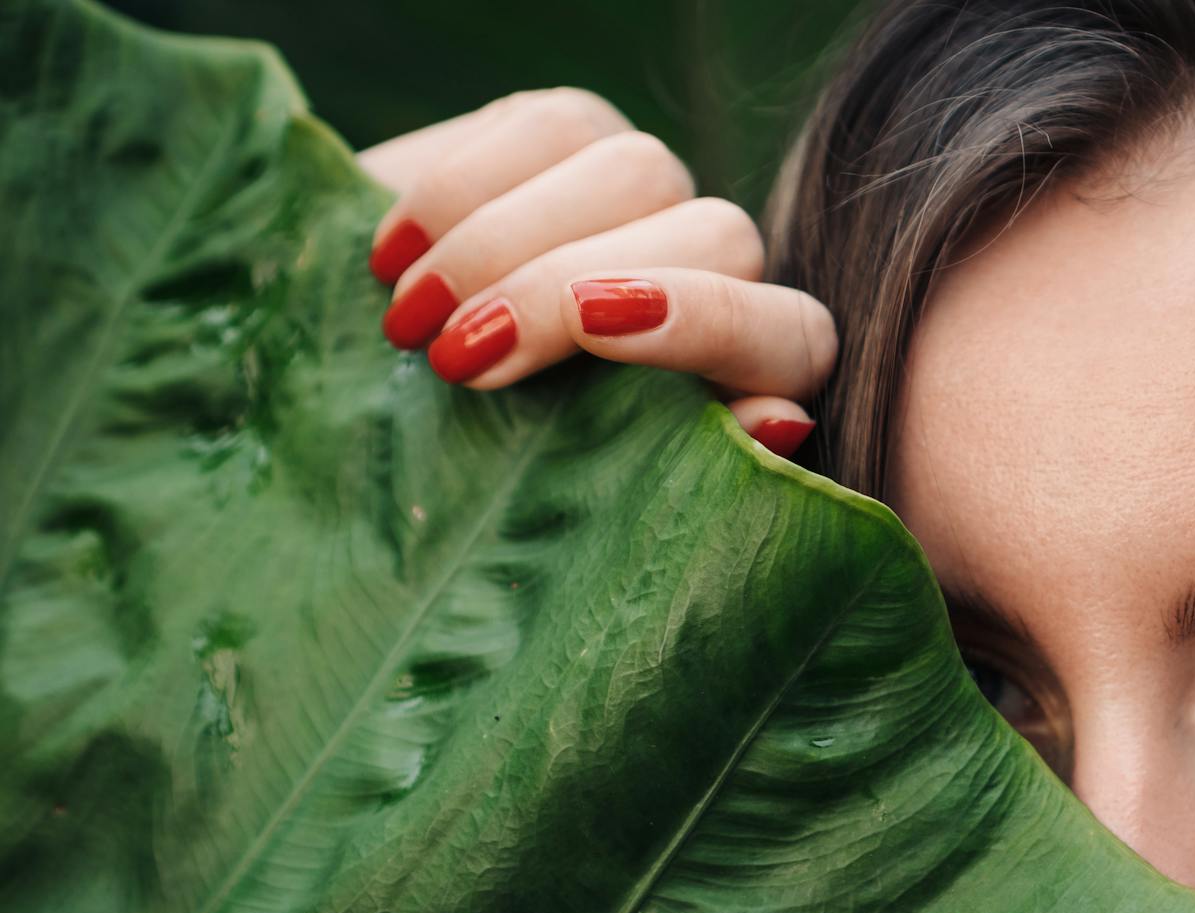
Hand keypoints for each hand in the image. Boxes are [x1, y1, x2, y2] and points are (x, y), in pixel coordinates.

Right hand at [359, 88, 834, 459]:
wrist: (399, 394)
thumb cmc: (516, 474)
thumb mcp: (590, 491)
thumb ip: (686, 464)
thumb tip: (781, 425)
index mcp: (762, 367)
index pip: (791, 333)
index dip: (708, 324)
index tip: (593, 330)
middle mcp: (728, 265)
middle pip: (713, 236)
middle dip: (568, 294)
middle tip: (458, 362)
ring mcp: (656, 191)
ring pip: (628, 170)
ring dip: (502, 246)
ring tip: (409, 322)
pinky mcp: (576, 133)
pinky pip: (545, 127)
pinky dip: (454, 191)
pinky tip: (391, 259)